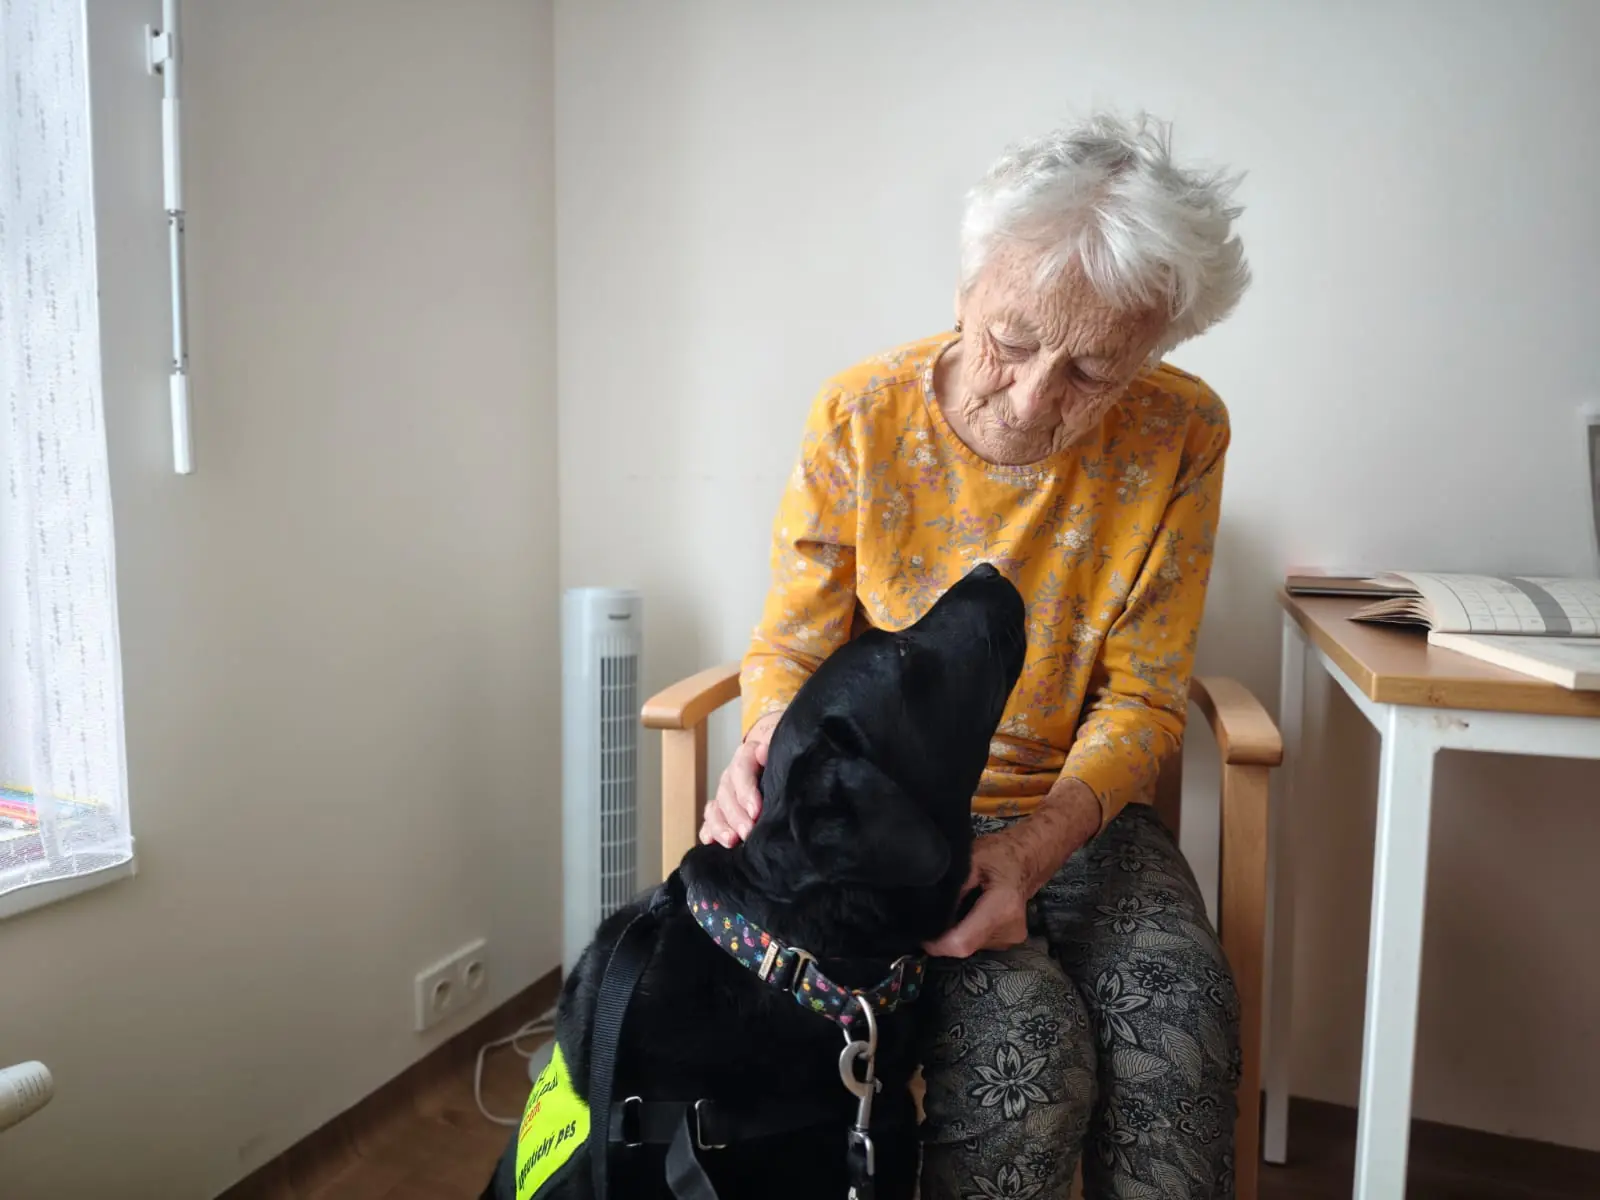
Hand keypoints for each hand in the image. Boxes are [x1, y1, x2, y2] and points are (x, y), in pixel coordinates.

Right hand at [699, 714, 780, 847]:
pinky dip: (708, 832)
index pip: (740, 769)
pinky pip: (709, 821)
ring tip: (731, 841)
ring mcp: (724, 794)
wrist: (782, 768)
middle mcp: (732, 776)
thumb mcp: (783, 753)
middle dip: (736, 816)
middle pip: (726, 794)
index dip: (746, 791)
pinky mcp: (720, 812)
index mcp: (747, 756)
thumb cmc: (785, 762)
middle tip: (747, 833)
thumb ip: (774, 753)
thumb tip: (763, 752)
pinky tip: (710, 842)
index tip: (756, 811)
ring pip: (715, 809)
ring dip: (720, 826)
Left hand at [922, 780, 1101, 958]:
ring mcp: (1011, 938)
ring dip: (957, 931)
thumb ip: (952, 887)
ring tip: (959, 905)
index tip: (922, 933)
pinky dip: (968, 929)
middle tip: (938, 909)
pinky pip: (979, 942)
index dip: (938, 943)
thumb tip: (928, 909)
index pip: (962, 942)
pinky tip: (969, 911)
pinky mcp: (1009, 941)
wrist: (1027, 860)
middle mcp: (1009, 929)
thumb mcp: (969, 860)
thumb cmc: (998, 854)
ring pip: (971, 945)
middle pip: (964, 946)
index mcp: (1002, 907)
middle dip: (946, 933)